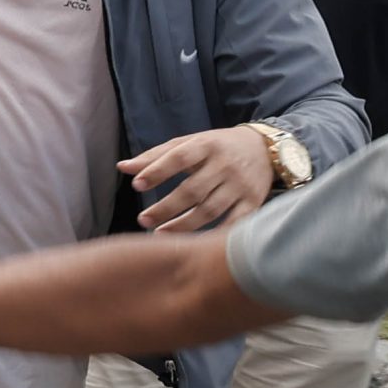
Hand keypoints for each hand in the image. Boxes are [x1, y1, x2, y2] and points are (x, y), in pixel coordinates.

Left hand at [120, 125, 275, 233]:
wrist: (265, 149)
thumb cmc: (215, 147)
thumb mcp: (188, 143)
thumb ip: (155, 156)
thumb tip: (122, 168)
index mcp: (206, 145)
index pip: (179, 157)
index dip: (157, 171)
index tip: (136, 186)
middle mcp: (225, 165)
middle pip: (193, 190)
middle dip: (166, 208)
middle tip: (143, 220)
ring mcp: (241, 185)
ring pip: (210, 210)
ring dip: (183, 225)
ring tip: (160, 234)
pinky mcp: (254, 201)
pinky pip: (234, 223)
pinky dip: (215, 235)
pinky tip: (194, 243)